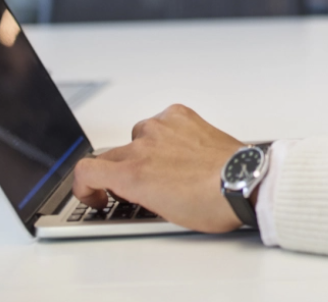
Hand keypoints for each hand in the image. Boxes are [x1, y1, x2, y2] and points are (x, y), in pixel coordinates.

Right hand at [71, 104, 245, 233]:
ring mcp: (161, 127)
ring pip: (137, 136)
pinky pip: (161, 121)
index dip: (84, 187)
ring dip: (143, 151)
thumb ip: (136, 194)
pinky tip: (180, 148)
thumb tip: (130, 191)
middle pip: (110, 156)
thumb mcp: (161, 212)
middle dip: (116, 173)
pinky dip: (165, 134)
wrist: (242, 182)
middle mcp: (142, 145)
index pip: (86, 171)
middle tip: (134, 186)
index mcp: (132, 174)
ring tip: (166, 167)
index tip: (96, 194)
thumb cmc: (210, 203)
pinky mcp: (180, 115)